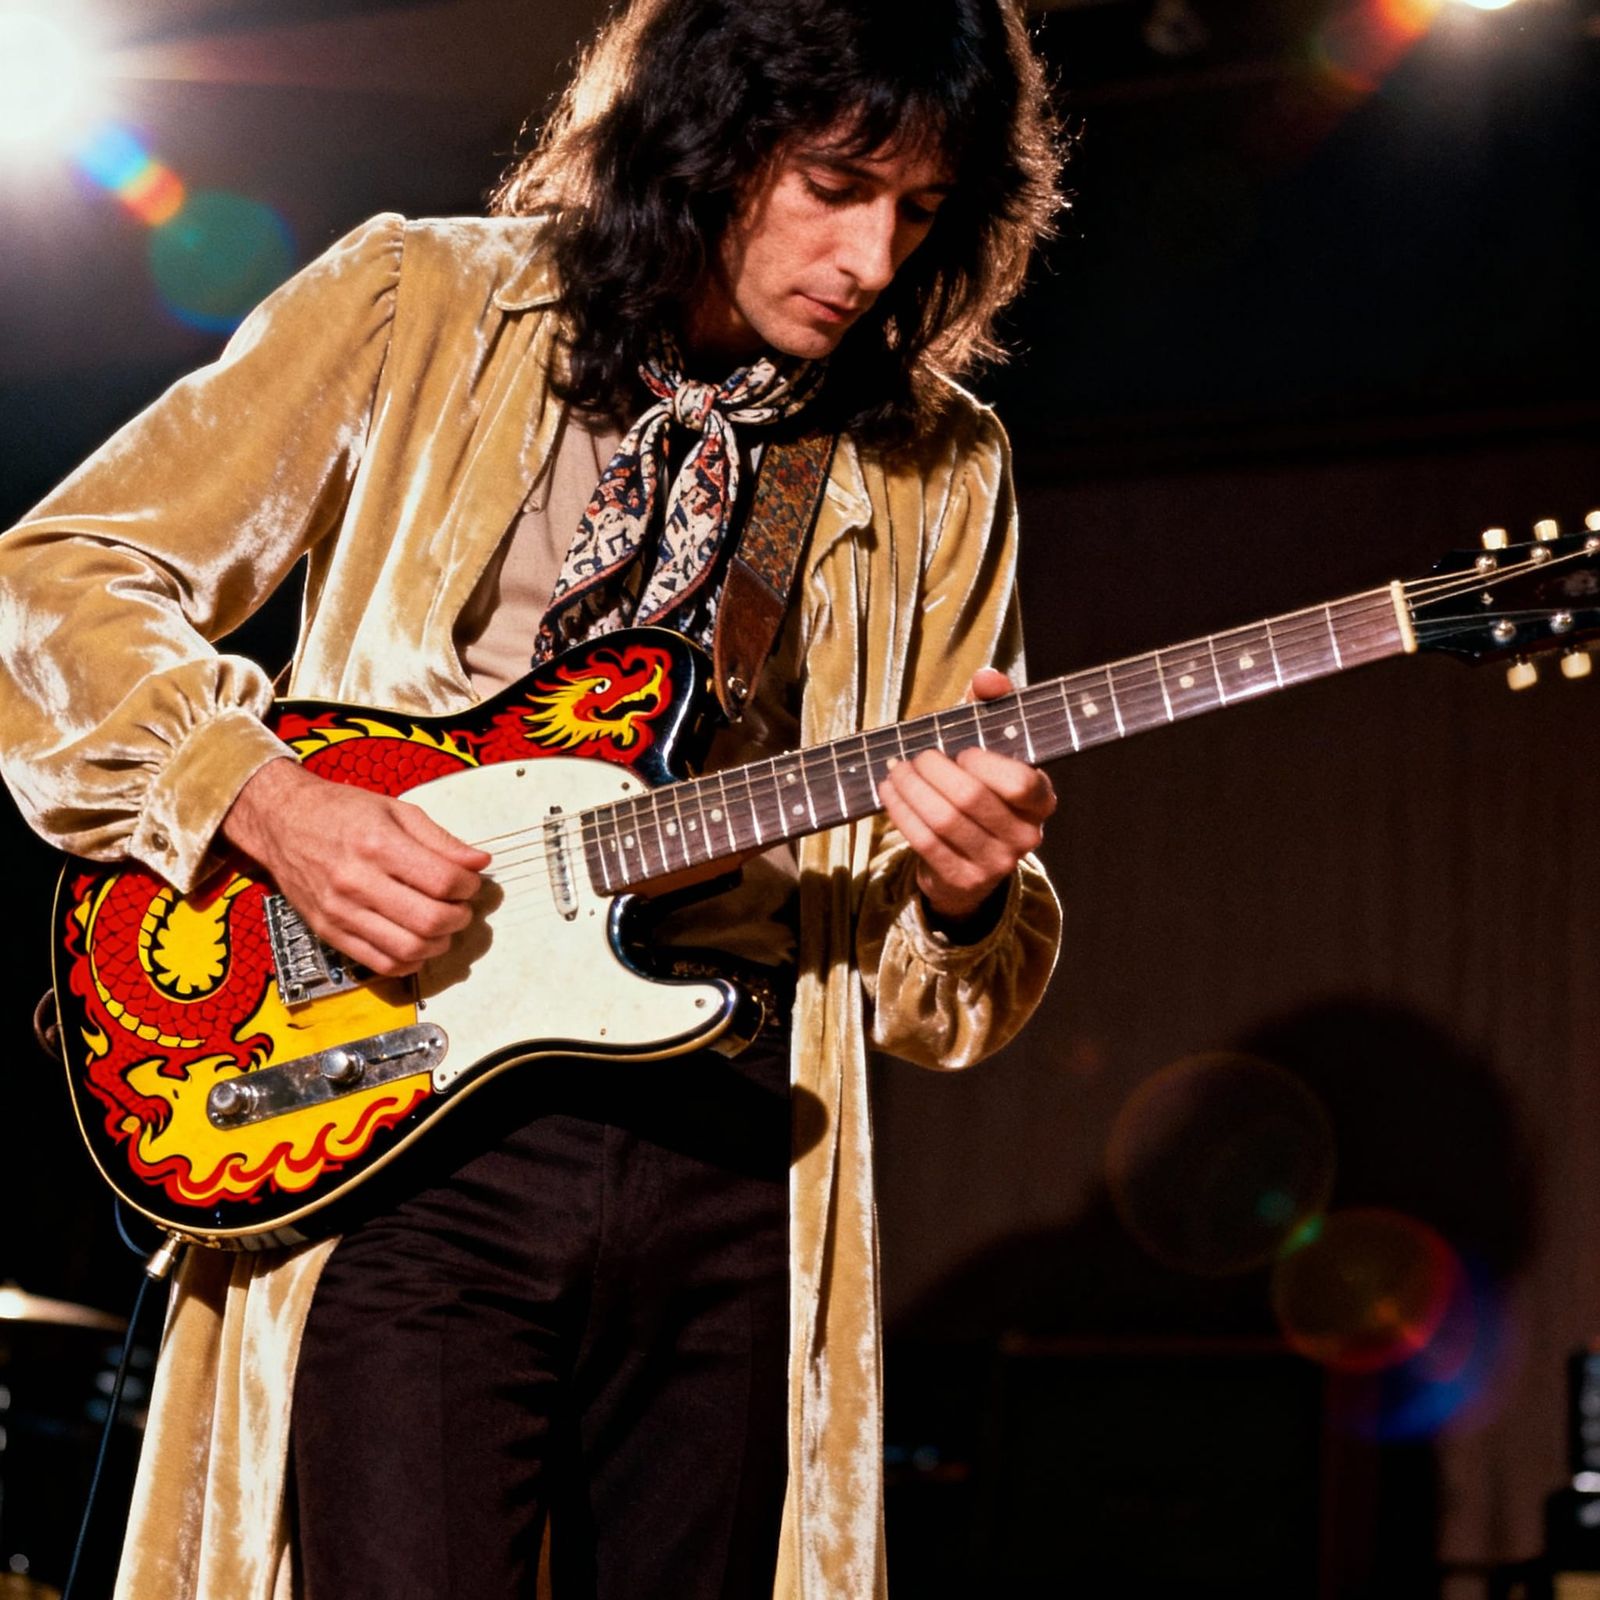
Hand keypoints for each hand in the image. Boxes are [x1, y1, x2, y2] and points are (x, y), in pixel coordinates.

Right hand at [221, 758, 489, 976]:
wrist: (280, 822)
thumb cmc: (339, 812)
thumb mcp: (395, 810)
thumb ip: (440, 840)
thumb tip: (480, 863)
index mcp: (376, 844)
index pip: (443, 881)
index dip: (469, 886)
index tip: (470, 882)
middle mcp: (356, 882)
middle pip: (430, 920)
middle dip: (459, 918)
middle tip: (461, 907)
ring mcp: (340, 912)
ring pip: (408, 949)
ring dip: (439, 943)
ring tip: (441, 926)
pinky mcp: (328, 933)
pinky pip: (380, 964)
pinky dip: (409, 962)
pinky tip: (418, 944)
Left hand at [878, 668, 1056, 923]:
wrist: (970, 858)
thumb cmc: (980, 787)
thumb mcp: (989, 744)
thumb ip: (990, 705)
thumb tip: (988, 677)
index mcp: (1041, 801)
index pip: (1021, 783)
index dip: (985, 764)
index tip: (963, 752)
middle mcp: (1026, 837)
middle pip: (971, 799)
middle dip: (933, 770)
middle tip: (915, 757)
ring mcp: (996, 864)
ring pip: (943, 821)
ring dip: (910, 789)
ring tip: (895, 770)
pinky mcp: (962, 880)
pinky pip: (924, 842)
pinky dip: (901, 812)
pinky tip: (889, 792)